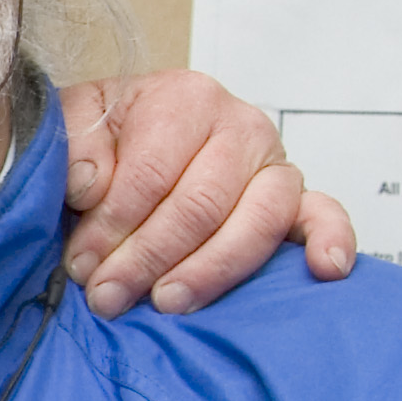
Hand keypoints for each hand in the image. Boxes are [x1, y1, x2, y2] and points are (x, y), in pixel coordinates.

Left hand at [57, 72, 356, 318]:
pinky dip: (330, 240)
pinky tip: (324, 269)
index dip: (112, 225)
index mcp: (183, 98)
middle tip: (107, 296)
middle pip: (199, 204)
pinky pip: (324, 214)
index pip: (151, 173)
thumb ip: (73, 148)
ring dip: (208, 270)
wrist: (127, 135)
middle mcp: (237, 125)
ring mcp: (272, 162)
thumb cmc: (99, 136)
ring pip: (255, 221)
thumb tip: (92, 185)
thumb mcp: (70, 126)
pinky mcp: (295, 197)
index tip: (81, 264)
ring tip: (167, 302)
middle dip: (147, 258)